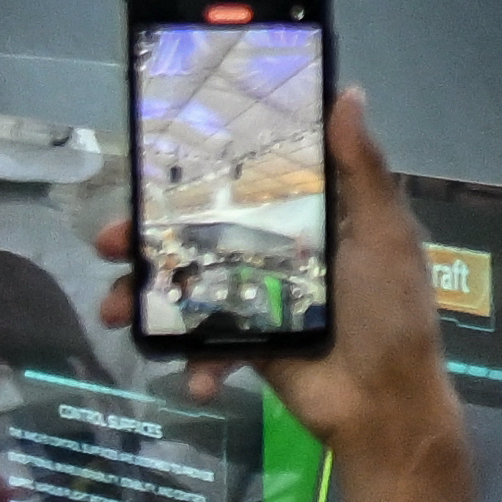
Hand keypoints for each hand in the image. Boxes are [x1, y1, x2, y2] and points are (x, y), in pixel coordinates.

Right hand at [94, 77, 467, 501]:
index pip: (247, 179)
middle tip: (110, 239)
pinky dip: (192, 363)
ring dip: (144, 297)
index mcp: (310, 217)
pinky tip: (197, 379)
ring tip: (115, 309)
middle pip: (199, 231)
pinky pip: (205, 345)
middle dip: (146, 236)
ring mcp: (257, 299)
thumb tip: (350, 93)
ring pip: (187, 286)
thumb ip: (364, 170)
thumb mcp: (386, 235)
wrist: (385, 408)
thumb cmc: (391, 312)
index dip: (200, 167)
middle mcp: (277, 251)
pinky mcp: (248, 346)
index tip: (152, 155)